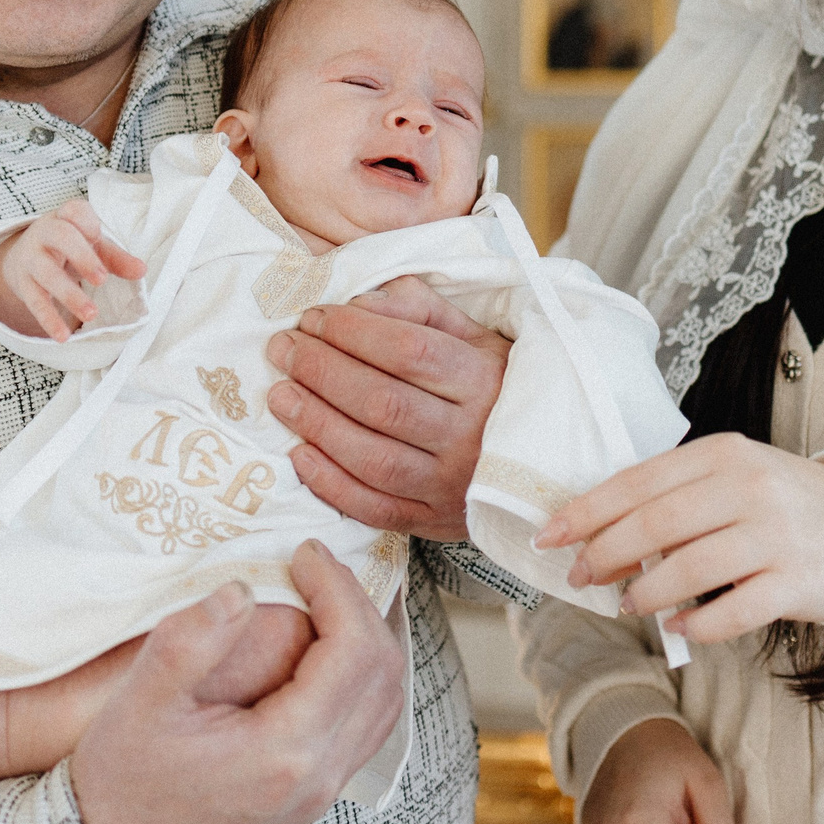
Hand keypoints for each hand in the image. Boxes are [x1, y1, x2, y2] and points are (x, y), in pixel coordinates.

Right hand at [0, 199, 144, 340]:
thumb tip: (141, 270)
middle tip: (102, 280)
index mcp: (65, 217)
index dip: (86, 222)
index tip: (97, 235)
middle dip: (82, 257)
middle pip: (61, 237)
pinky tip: (62, 336)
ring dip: (70, 295)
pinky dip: (49, 319)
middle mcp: (45, 233)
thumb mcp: (92, 246)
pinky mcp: (23, 283)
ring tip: (91, 314)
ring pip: (47, 273)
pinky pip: (35, 301)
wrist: (23, 256)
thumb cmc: (67, 246)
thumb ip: (116, 257)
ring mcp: (31, 258)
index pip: (74, 211)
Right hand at [71, 541, 404, 823]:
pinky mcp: (316, 795)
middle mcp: (319, 776)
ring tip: (325, 596)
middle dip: (359, 605)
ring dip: (367, 638)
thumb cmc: (121, 787)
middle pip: (383, 672)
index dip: (338, 588)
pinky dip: (362, 674)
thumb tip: (242, 588)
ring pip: (385, 701)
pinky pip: (367, 724)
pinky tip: (326, 646)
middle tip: (317, 567)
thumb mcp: (138, 706)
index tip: (304, 553)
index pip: (353, 651)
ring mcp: (323, 791)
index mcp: (285, 752)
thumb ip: (190, 641)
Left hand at [264, 277, 507, 540]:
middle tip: (283, 350)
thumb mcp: (475, 336)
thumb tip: (358, 301)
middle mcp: (472, 436)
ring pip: (373, 458)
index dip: (353, 332)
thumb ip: (419, 309)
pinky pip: (375, 508)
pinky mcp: (434, 522)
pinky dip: (330, 483)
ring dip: (317, 424)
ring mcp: (453, 485)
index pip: (409, 352)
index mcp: (485, 380)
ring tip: (280, 395)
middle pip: (383, 403)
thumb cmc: (496, 385)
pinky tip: (299, 453)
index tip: (314, 317)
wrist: (543, 458)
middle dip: (322, 372)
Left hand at [540, 433, 823, 642]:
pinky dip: (697, 623)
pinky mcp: (795, 583)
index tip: (550, 535)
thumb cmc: (781, 506)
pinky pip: (733, 610)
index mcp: (722, 454)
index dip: (588, 511)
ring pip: (689, 568)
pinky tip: (679, 626)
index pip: (639, 481)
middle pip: (656, 524)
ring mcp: (774, 536)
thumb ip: (674, 498)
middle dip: (605, 554)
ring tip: (629, 603)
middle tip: (580, 577)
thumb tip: (600, 535)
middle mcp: (747, 488)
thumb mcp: (730, 480)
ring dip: (646, 591)